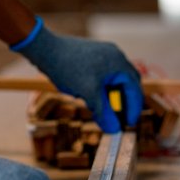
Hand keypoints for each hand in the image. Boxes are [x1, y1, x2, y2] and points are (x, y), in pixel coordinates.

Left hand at [12, 18, 143, 131]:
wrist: (45, 49)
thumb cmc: (68, 69)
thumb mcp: (88, 94)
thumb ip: (103, 113)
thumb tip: (114, 130)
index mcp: (118, 63)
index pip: (134, 88)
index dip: (134, 108)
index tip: (130, 123)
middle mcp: (115, 56)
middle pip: (128, 83)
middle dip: (126, 102)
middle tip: (122, 119)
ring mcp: (104, 54)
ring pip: (116, 80)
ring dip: (114, 96)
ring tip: (108, 112)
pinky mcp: (93, 56)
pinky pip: (106, 75)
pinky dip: (105, 89)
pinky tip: (96, 99)